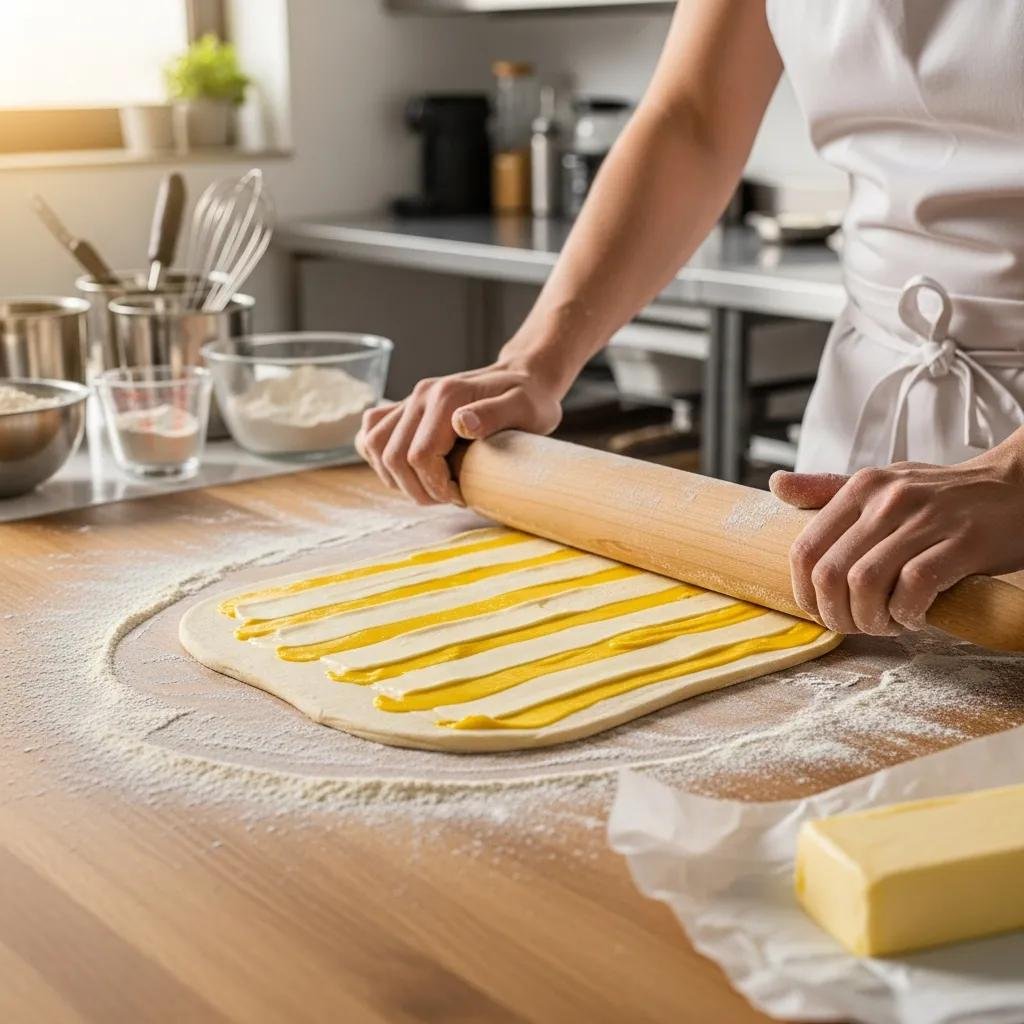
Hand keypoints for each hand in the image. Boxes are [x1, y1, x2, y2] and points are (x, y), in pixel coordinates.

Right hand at [355, 360, 562, 504]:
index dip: (435, 486)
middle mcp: (420, 396)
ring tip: (432, 487)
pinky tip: (409, 470)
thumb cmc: (530, 398)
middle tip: (449, 497)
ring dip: (397, 479)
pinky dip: (381, 458)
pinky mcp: (405, 408)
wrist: (523, 376)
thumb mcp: (525, 407)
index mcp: (445, 397)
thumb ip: (494, 414)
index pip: (419, 455)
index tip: (461, 495)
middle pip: (392, 457)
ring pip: (374, 447)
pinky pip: (371, 434)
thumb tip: (461, 424)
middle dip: (417, 489)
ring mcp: (409, 401)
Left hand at [769, 440, 1023, 634]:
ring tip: (887, 624)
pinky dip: (907, 614)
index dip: (804, 593)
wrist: (1019, 487)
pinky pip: (913, 588)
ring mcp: (925, 519)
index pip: (805, 548)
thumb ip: (829, 490)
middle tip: (856, 626)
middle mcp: (888, 499)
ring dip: (870, 619)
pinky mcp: (962, 543)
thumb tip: (777, 485)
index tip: (821, 610)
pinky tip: (916, 617)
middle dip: (835, 614)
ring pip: (865, 583)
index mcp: (862, 487)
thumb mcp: (885, 483)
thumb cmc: (945, 496)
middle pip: (830, 573)